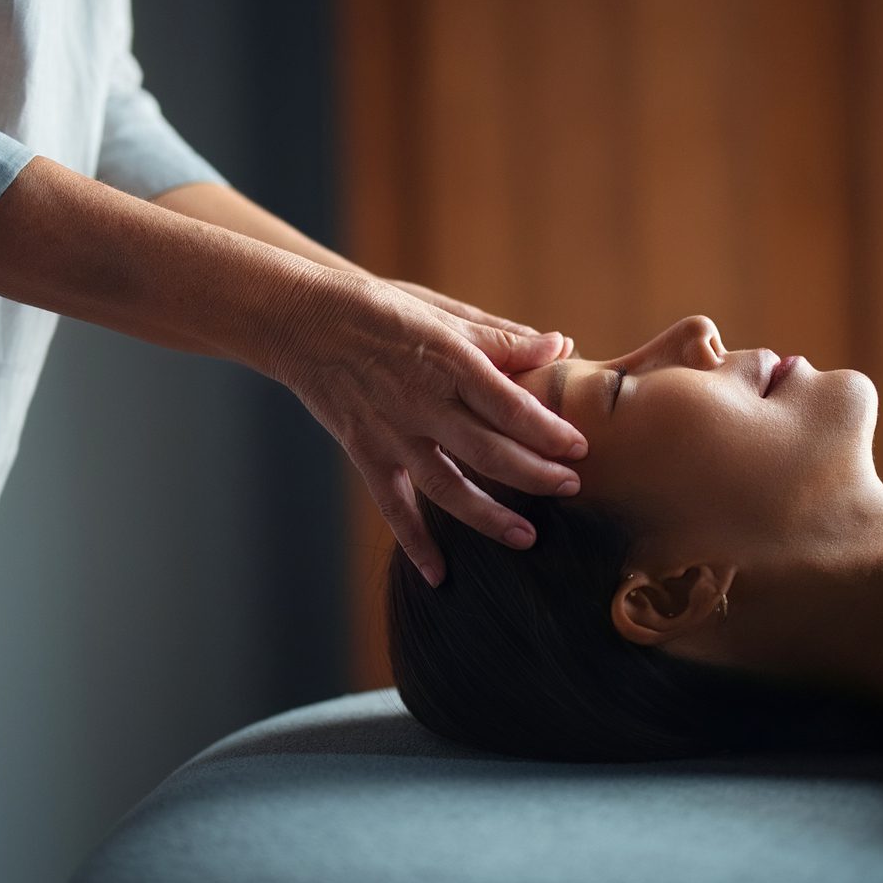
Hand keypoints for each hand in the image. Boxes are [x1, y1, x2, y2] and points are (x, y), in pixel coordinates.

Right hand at [254, 269, 588, 587]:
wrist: (302, 319)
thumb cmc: (378, 308)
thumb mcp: (441, 311)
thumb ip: (500, 337)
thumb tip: (560, 345)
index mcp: (447, 360)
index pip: (508, 403)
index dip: (547, 429)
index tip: (580, 448)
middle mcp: (422, 401)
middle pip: (488, 449)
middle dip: (534, 474)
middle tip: (572, 488)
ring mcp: (392, 433)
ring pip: (447, 486)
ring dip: (488, 515)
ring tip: (526, 537)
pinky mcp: (366, 452)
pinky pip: (394, 506)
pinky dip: (415, 540)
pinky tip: (439, 574)